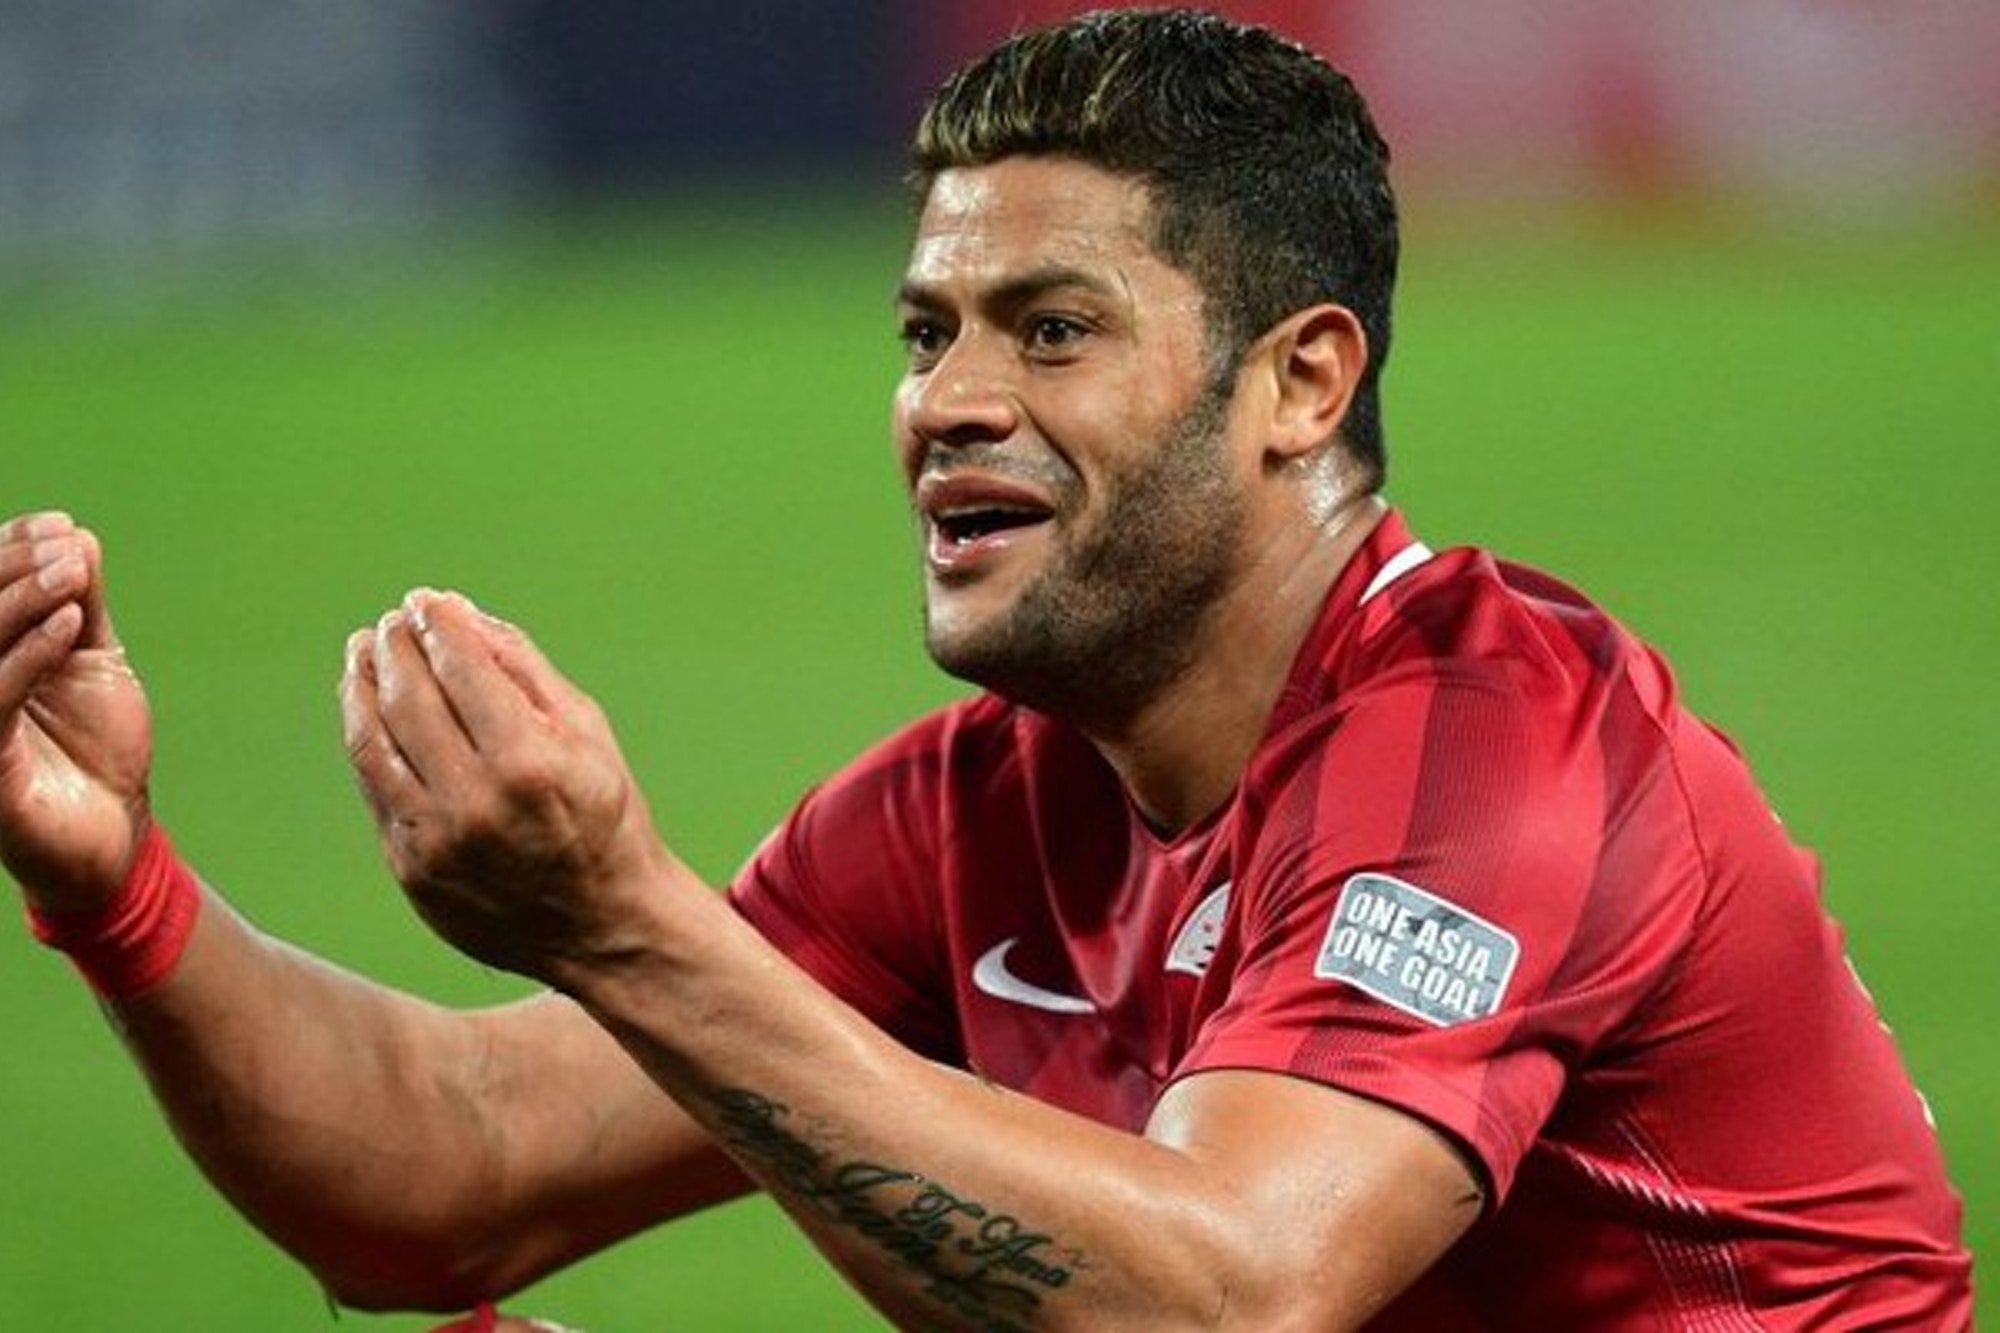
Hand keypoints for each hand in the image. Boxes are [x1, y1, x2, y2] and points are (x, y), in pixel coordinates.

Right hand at [0, 513, 152, 910]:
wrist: (114, 830)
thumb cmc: (97, 746)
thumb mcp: (94, 662)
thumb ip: (82, 606)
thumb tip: (75, 537)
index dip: (9, 550)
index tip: (59, 525)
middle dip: (14, 568)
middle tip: (67, 548)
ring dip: (23, 599)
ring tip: (72, 573)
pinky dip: (31, 654)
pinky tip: (68, 623)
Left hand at [341, 589, 675, 984]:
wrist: (603, 925)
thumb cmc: (605, 816)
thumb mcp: (587, 733)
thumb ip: (523, 669)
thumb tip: (461, 613)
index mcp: (529, 762)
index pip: (460, 669)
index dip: (437, 625)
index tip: (425, 601)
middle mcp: (475, 802)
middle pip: (408, 698)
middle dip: (394, 646)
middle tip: (392, 620)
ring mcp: (436, 840)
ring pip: (372, 743)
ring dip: (362, 685)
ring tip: (365, 652)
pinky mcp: (411, 868)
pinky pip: (373, 788)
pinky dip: (366, 738)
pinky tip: (370, 708)